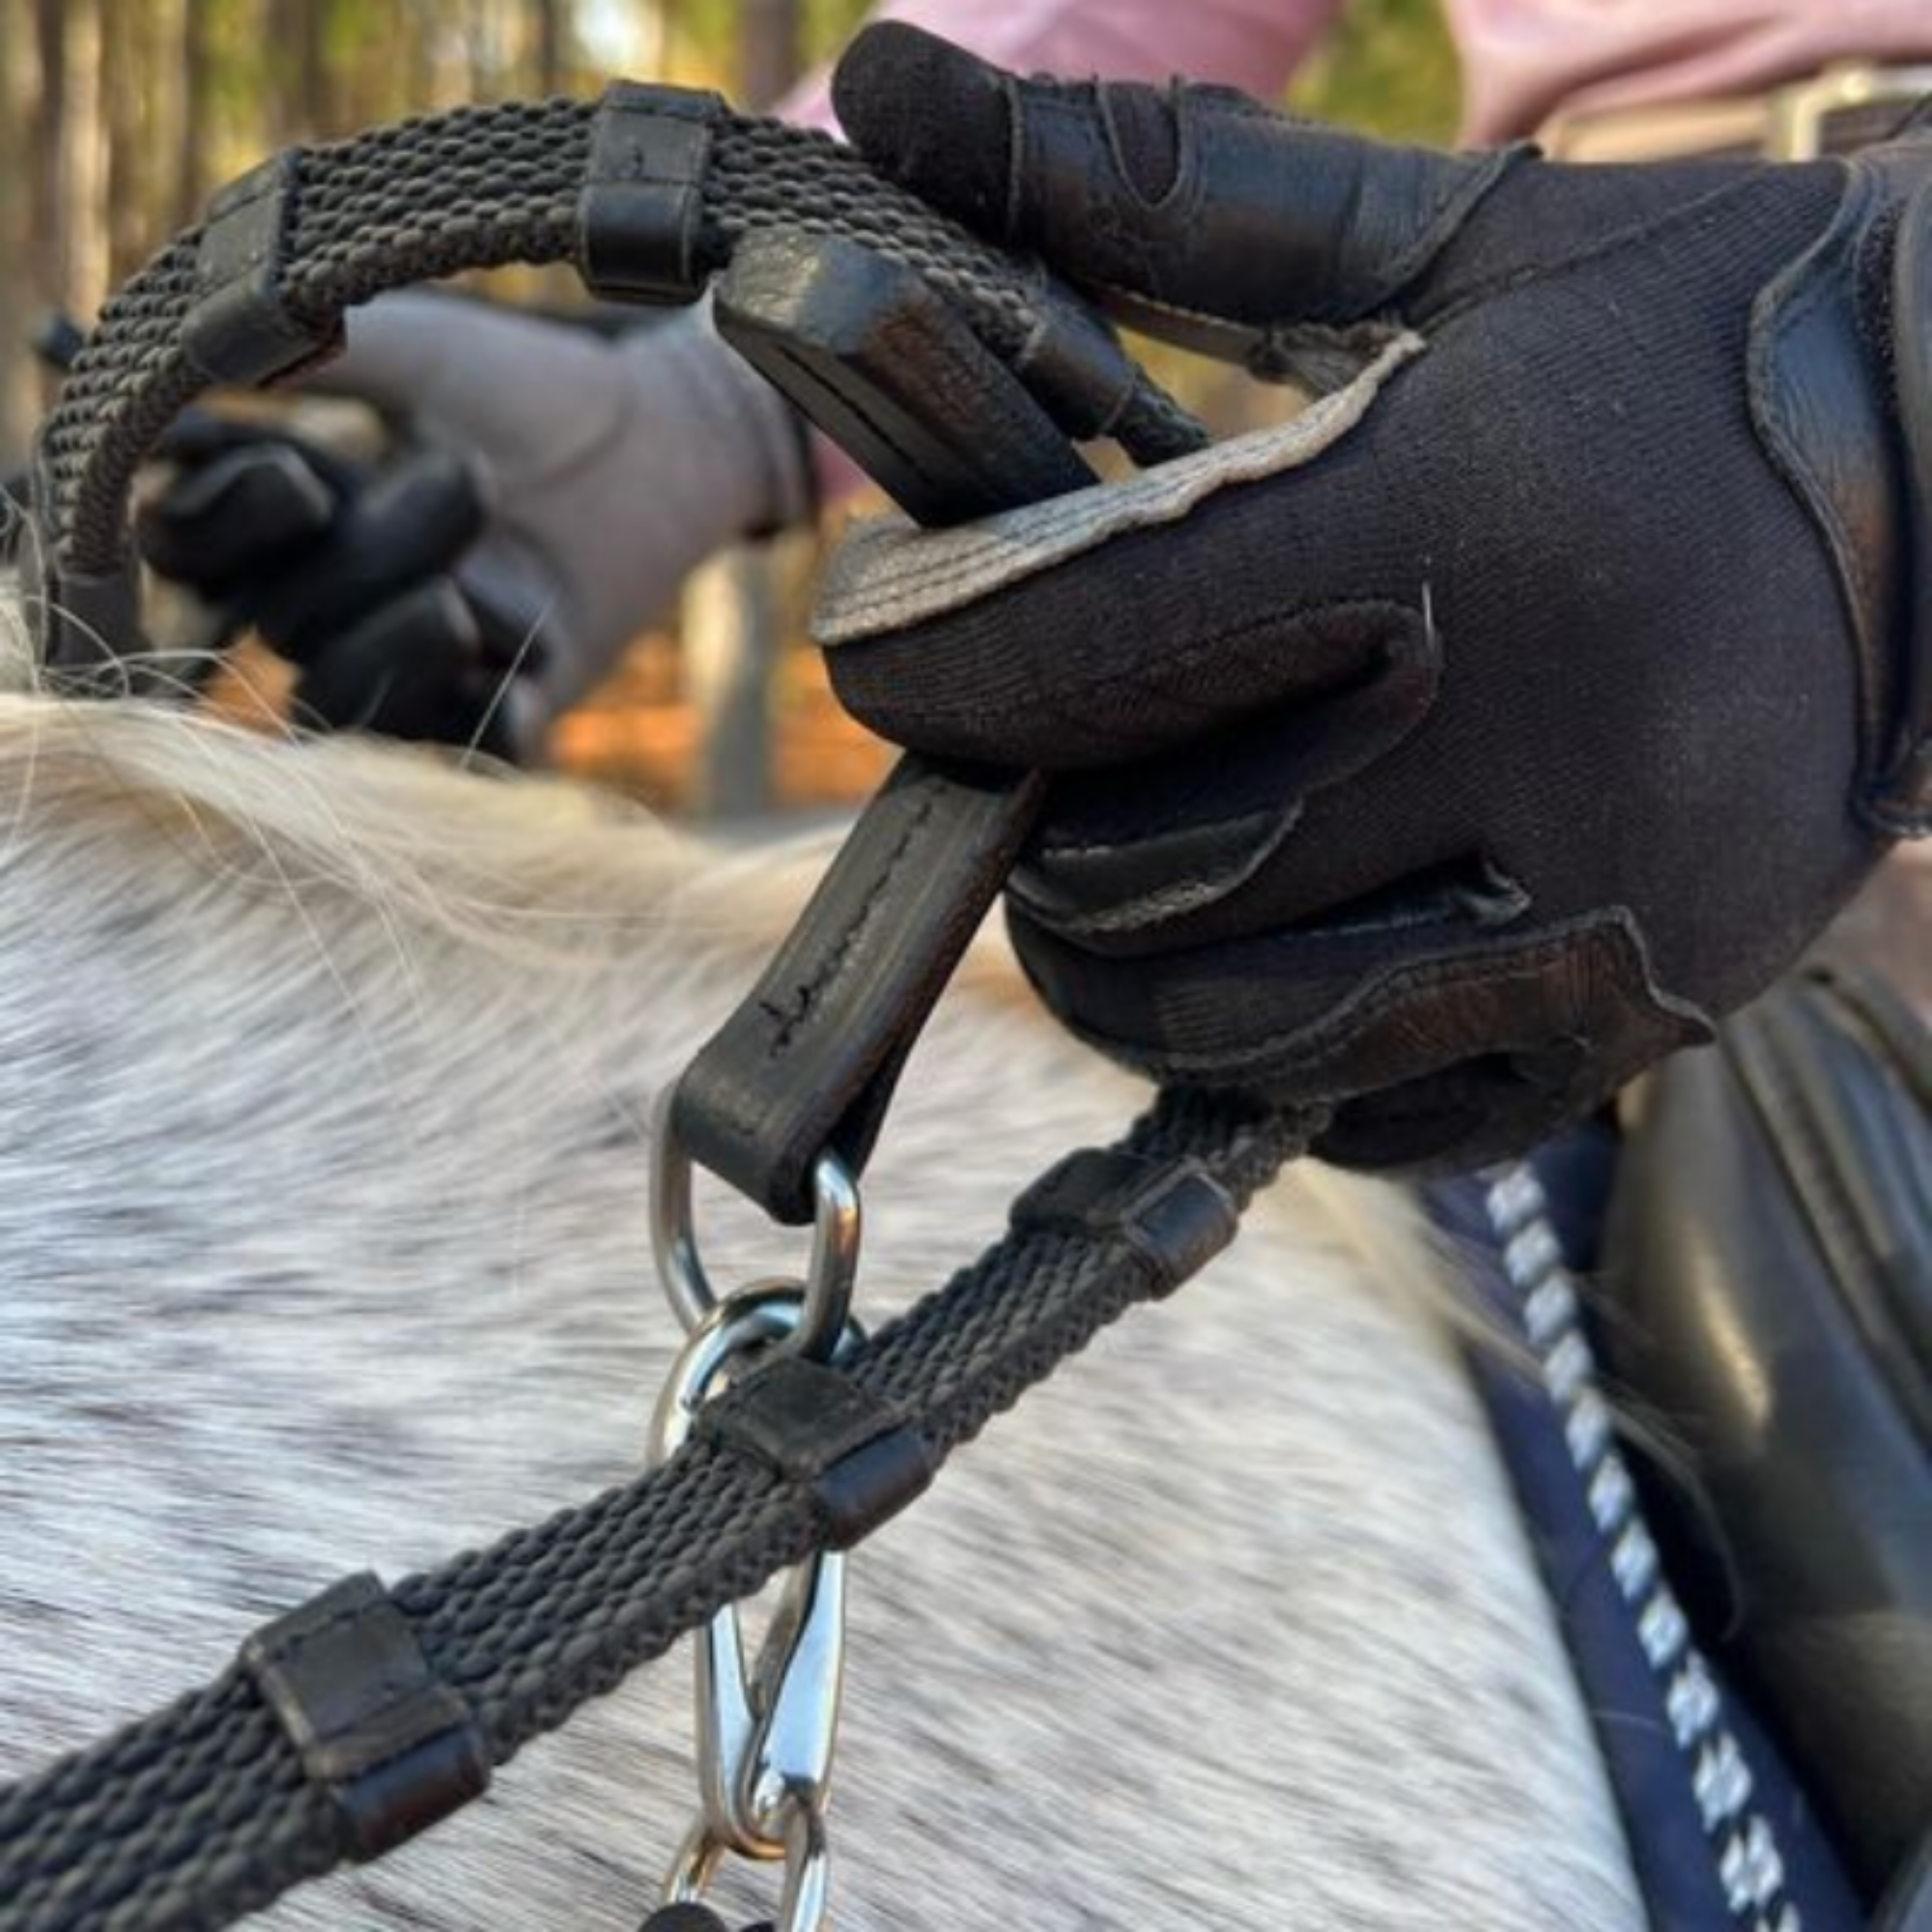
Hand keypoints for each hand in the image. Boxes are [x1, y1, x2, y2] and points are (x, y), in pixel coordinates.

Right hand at [139, 291, 813, 760]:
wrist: (665, 444)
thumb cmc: (528, 389)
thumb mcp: (414, 352)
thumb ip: (305, 351)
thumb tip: (195, 347)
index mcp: (278, 513)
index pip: (184, 547)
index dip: (228, 527)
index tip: (305, 480)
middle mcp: (324, 601)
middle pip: (283, 621)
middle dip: (372, 554)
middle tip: (478, 481)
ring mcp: (405, 671)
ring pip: (337, 705)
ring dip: (395, 654)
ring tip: (463, 603)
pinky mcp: (489, 720)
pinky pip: (449, 757)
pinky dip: (479, 723)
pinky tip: (522, 681)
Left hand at [817, 23, 1931, 1169]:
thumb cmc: (1702, 340)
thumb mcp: (1453, 242)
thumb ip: (1164, 182)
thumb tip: (902, 80)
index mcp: (1466, 524)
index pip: (1089, 641)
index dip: (925, 656)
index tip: (878, 640)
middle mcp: (1539, 744)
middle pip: (1140, 875)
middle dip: (1016, 838)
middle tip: (995, 775)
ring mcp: (1602, 917)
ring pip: (1241, 1033)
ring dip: (1116, 979)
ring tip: (1101, 890)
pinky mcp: (1641, 1022)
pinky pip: (1383, 1122)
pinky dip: (1272, 1074)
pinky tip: (1257, 979)